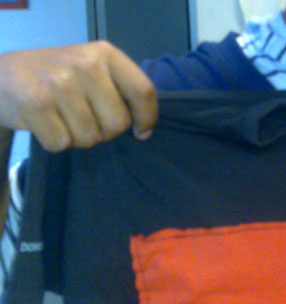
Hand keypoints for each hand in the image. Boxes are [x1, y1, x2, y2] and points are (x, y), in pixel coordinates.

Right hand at [0, 41, 156, 151]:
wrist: (2, 76)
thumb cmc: (58, 78)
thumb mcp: (92, 69)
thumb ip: (121, 89)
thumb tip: (145, 130)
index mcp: (105, 54)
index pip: (143, 91)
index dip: (147, 119)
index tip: (141, 132)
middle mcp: (85, 64)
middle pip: (118, 123)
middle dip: (105, 131)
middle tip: (85, 119)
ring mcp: (59, 83)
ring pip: (90, 138)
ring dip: (77, 137)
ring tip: (62, 118)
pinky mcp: (36, 104)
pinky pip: (62, 144)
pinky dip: (55, 142)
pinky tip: (45, 123)